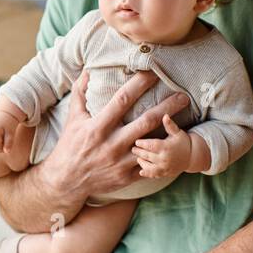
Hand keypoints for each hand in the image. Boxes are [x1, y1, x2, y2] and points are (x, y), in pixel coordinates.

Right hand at [40, 71, 188, 198]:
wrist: (66, 181)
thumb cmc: (70, 145)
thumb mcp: (72, 118)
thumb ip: (80, 93)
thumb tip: (88, 71)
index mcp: (98, 127)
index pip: (122, 100)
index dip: (139, 84)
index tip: (154, 72)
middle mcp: (111, 144)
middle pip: (146, 121)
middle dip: (167, 107)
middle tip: (184, 97)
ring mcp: (120, 162)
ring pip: (152, 145)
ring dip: (169, 133)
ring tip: (186, 121)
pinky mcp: (126, 177)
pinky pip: (149, 165)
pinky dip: (161, 156)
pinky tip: (174, 147)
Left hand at [132, 114, 190, 177]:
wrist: (192, 157)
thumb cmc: (182, 142)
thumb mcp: (177, 132)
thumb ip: (170, 125)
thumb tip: (165, 115)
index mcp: (166, 147)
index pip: (150, 145)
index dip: (142, 143)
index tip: (136, 141)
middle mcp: (164, 158)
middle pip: (146, 155)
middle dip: (138, 152)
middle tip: (133, 148)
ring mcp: (164, 167)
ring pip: (147, 166)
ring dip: (141, 161)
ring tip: (137, 157)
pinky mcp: (164, 174)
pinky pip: (153, 175)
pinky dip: (146, 173)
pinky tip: (141, 171)